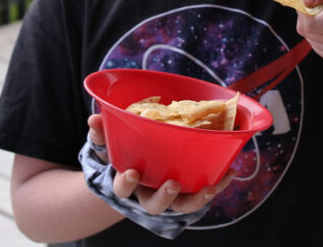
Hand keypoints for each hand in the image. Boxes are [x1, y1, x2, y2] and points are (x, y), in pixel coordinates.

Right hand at [87, 114, 234, 213]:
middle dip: (164, 197)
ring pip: (183, 206)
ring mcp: (170, 197)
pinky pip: (203, 192)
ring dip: (196, 199)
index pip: (122, 188)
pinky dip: (217, 184)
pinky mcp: (188, 192)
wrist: (138, 170)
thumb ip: (101, 132)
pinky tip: (229, 171)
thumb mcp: (110, 143)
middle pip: (155, 205)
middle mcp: (148, 195)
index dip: (126, 183)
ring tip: (209, 188)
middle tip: (172, 183)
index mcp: (128, 183)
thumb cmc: (124, 153)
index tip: (131, 172)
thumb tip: (93, 117)